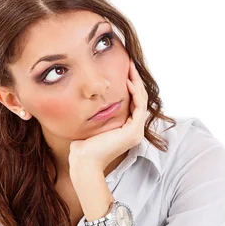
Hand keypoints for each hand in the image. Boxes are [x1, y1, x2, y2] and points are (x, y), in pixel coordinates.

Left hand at [68, 59, 148, 173]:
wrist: (83, 162)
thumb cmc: (83, 148)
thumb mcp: (91, 126)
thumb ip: (95, 116)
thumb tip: (88, 104)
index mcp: (125, 130)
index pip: (132, 103)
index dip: (129, 86)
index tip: (123, 70)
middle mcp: (134, 131)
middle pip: (139, 99)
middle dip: (135, 80)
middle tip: (129, 63)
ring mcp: (136, 132)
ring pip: (141, 100)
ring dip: (136, 82)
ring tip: (130, 67)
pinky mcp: (133, 131)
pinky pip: (139, 106)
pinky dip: (135, 92)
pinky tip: (127, 81)